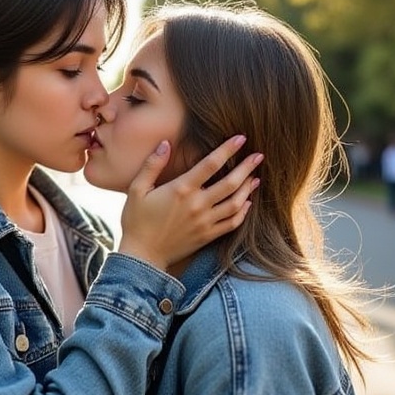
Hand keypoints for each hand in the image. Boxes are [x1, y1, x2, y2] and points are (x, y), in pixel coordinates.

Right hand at [119, 135, 261, 271]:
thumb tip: (165, 143)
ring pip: (236, 203)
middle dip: (247, 167)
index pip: (210, 164)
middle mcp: (197, 205)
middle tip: (259, 156)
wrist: (141, 256)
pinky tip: (247, 203)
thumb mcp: (136, 190)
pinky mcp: (208, 236)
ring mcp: (205, 222)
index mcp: (181, 189)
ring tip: (255, 177)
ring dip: (248, 188)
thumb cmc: (136, 221)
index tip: (241, 138)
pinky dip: (243, 212)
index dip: (228, 149)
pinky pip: (232, 223)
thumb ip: (152, 165)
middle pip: (230, 183)